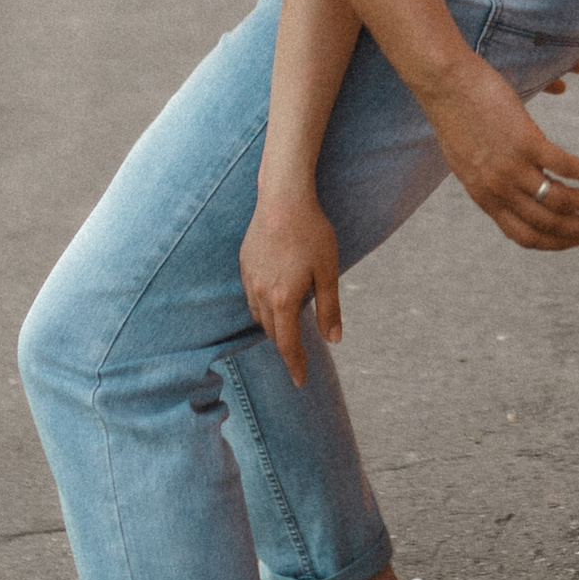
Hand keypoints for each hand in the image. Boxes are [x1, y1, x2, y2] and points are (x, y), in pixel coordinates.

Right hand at [242, 178, 342, 387]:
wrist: (283, 198)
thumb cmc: (312, 232)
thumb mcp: (328, 271)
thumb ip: (329, 308)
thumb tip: (334, 340)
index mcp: (283, 299)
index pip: (286, 344)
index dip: (294, 364)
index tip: (300, 381)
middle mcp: (261, 293)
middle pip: (271, 332)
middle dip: (285, 346)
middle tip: (300, 355)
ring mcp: (249, 278)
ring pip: (258, 315)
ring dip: (272, 326)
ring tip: (287, 329)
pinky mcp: (244, 264)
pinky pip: (250, 296)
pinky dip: (262, 306)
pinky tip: (275, 299)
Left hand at [422, 56, 578, 252]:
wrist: (443, 82)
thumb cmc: (455, 113)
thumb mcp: (467, 158)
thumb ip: (490, 174)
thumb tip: (520, 172)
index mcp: (484, 196)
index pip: (524, 235)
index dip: (555, 243)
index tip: (577, 241)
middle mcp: (498, 189)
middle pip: (548, 224)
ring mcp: (511, 167)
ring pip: (561, 201)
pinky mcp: (524, 141)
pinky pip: (565, 167)